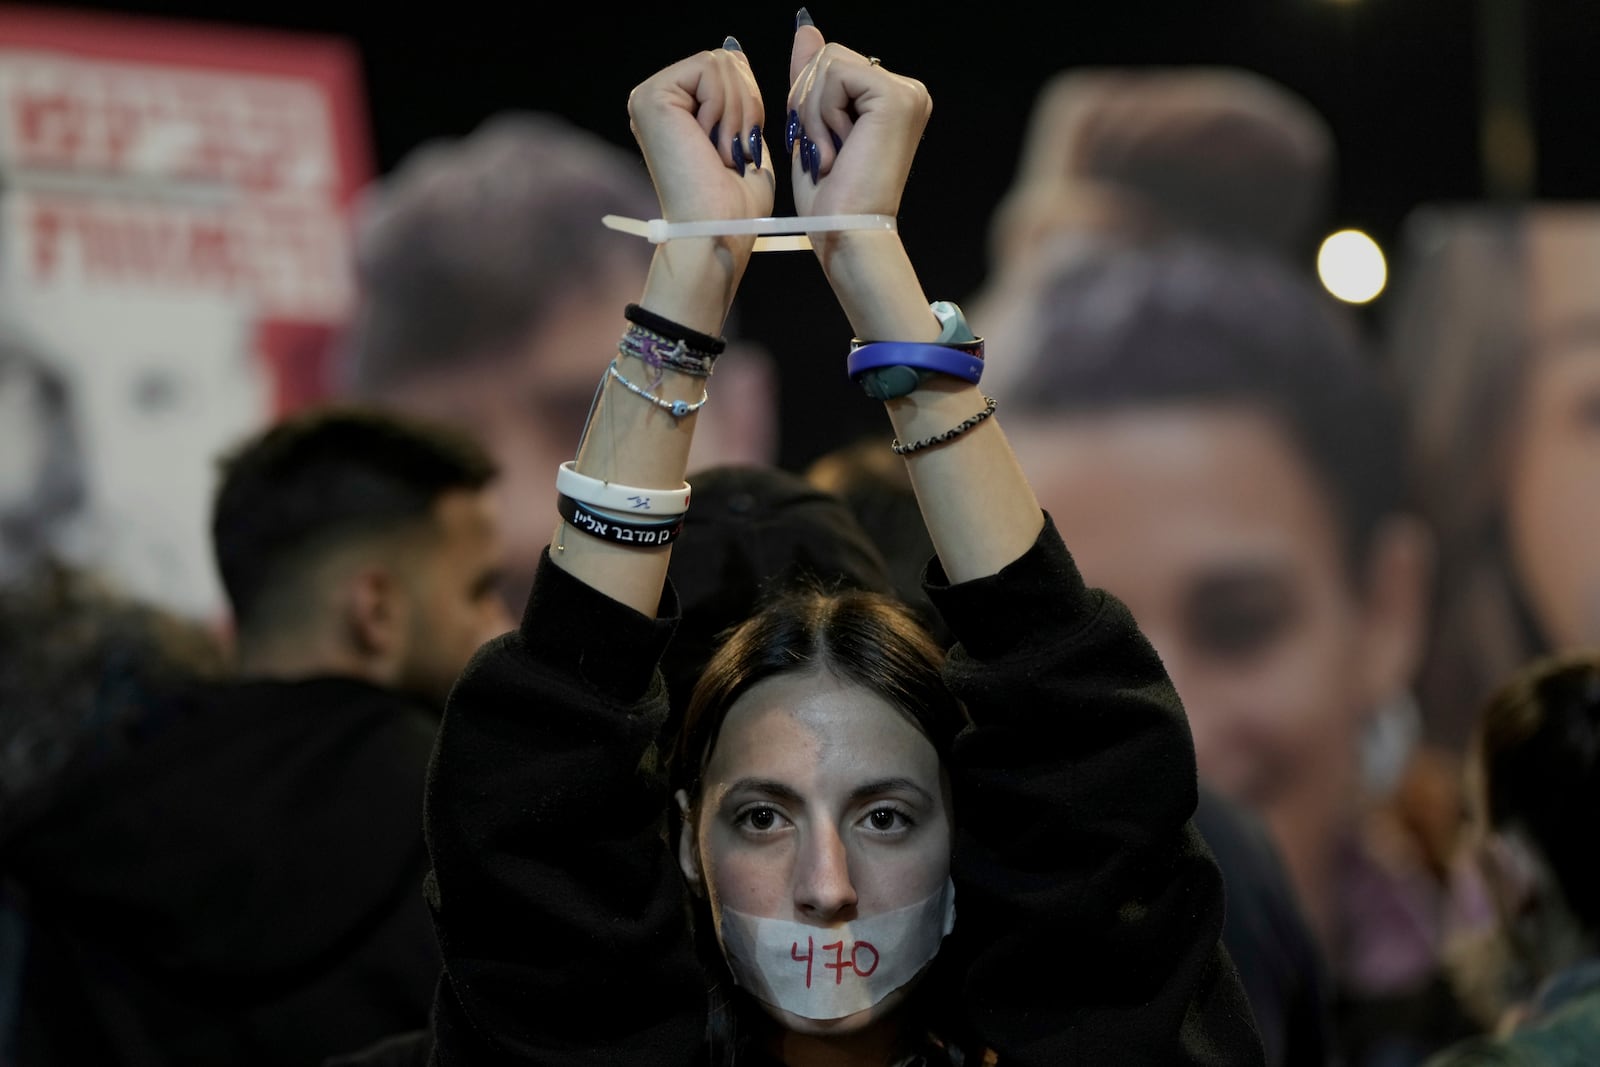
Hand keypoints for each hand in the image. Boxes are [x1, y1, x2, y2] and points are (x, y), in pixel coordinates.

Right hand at [628, 40, 776, 240]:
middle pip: (726, 61)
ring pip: (721, 63)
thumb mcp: (745, 134)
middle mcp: (659, 100)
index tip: (739, 149)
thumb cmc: (735, 202)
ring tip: (721, 152)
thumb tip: (732, 50)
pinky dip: (724, 107)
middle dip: (746, 106)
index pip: (730, 69)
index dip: (750, 104)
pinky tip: (709, 142)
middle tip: (731, 152)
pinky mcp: (650, 97)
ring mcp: (650, 97)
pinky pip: (710, 68)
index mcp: (678, 109)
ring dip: (737, 112)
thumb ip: (739, 93)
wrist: (719, 230)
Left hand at [786, 21, 931, 220]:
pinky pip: (834, 74)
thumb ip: (812, 76)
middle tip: (825, 152)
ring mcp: (906, 92)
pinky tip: (839, 148)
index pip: (833, 63)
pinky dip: (822, 113)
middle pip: (829, 56)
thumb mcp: (812, 125)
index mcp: (892, 98)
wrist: (846, 232)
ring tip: (832, 154)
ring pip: (828, 63)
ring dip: (813, 113)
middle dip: (808, 103)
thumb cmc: (831, 197)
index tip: (820, 145)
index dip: (809, 99)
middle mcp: (908, 91)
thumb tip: (806, 27)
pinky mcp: (895, 96)